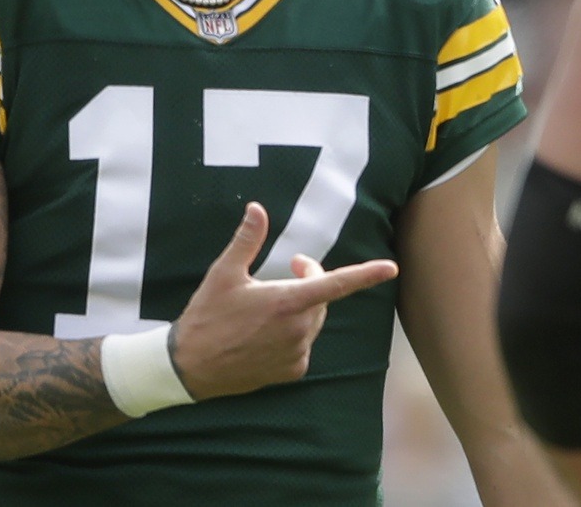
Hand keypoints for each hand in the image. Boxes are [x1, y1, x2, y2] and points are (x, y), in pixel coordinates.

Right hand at [168, 201, 397, 399]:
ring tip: (270, 303)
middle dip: (312, 280)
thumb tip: (258, 208)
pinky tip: (266, 332)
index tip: (391, 268)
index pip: (335, 284)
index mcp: (286, 302)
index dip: (365, 275)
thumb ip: (247, 240)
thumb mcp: (224, 273)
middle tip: (291, 267)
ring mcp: (296, 354)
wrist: (189, 368)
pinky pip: (303, 345)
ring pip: (313, 321)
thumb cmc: (206, 316)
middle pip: (322, 298)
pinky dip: (294, 333)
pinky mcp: (291, 371)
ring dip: (302, 307)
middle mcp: (297, 330)